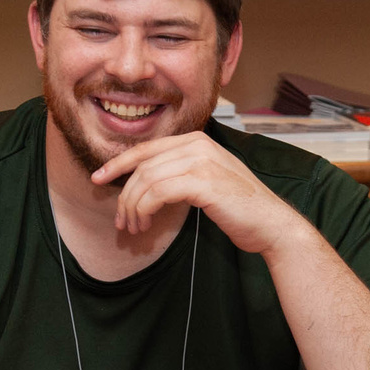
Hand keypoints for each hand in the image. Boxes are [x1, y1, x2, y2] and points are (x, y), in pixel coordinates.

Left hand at [92, 131, 311, 255]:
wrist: (271, 224)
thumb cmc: (239, 208)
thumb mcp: (207, 182)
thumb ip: (180, 174)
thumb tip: (144, 183)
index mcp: (198, 141)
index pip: (147, 148)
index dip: (118, 164)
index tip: (98, 179)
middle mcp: (199, 145)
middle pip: (143, 166)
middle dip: (124, 195)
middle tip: (121, 221)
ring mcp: (202, 161)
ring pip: (146, 180)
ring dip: (133, 207)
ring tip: (134, 228)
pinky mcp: (203, 182)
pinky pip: (158, 192)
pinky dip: (145, 209)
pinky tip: (146, 224)